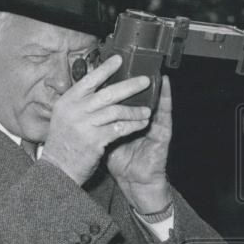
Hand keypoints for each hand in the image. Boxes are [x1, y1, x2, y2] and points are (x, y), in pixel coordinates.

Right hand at [42, 54, 151, 185]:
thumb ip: (80, 102)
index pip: (88, 80)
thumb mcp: (65, 116)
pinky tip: (141, 124)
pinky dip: (132, 125)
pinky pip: (119, 129)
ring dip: (134, 110)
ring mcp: (84, 125)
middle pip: (107, 93)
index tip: (119, 59)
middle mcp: (74, 110)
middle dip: (129, 86)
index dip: (105, 69)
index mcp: (67, 101)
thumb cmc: (63, 143)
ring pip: (116, 111)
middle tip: (144, 81)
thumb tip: (98, 85)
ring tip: (146, 110)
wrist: (57, 169)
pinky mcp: (94, 140)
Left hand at [107, 74, 172, 213]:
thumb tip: (78, 106)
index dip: (114, 80)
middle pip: (133, 95)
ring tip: (150, 65)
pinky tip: (165, 86)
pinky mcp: (162, 133)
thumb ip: (95, 122)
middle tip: (129, 60)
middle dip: (130, 79)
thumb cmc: (120, 162)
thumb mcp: (103, 138)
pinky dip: (166, 99)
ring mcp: (151, 125)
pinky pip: (165, 113)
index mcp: (122, 119)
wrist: (134, 182)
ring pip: (151, 99)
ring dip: (151, 83)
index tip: (110, 63)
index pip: (119, 96)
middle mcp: (137, 118)